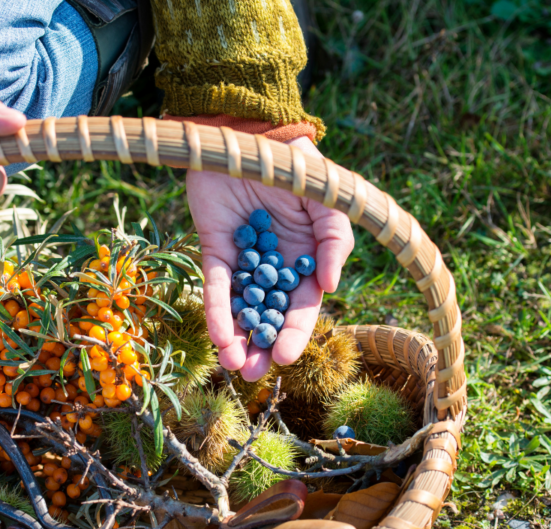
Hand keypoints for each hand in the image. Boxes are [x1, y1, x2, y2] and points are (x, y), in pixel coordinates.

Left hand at [188, 136, 353, 380]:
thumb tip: (329, 286)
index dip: (294, 334)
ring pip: (240, 309)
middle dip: (262, 347)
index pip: (301, 307)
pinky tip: (217, 336)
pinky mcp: (214, 249)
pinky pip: (216, 286)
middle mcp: (274, 267)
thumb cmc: (295, 166)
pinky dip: (217, 311)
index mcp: (306, 261)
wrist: (249, 131)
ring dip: (236, 339)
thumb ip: (336, 241)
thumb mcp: (327, 202)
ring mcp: (243, 260)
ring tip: (233, 365)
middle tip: (253, 374)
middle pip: (268, 316)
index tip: (284, 358)